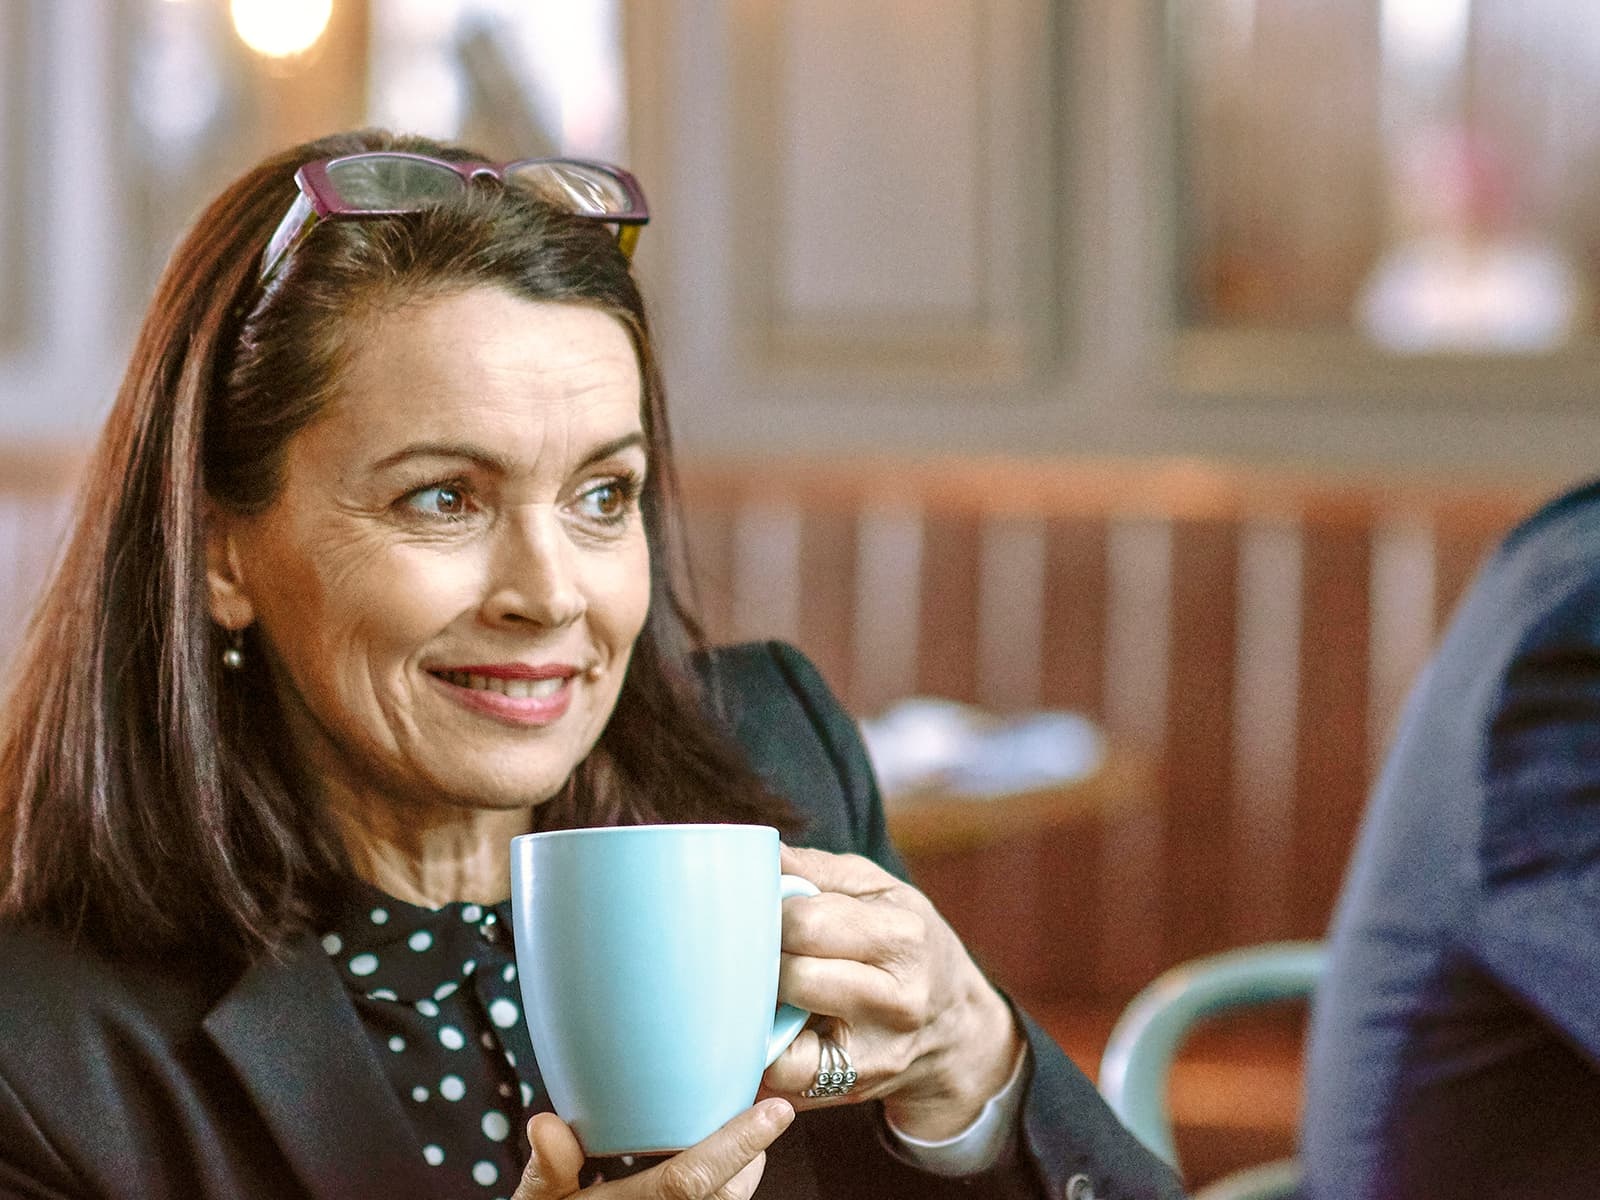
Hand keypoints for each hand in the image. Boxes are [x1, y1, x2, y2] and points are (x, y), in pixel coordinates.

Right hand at [512, 1100, 793, 1199]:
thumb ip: (548, 1167)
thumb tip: (545, 1124)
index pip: (689, 1180)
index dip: (736, 1144)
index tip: (775, 1110)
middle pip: (729, 1193)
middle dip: (751, 1151)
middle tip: (764, 1108)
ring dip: (745, 1168)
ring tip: (751, 1129)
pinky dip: (730, 1183)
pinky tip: (729, 1160)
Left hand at [762, 845, 1023, 1140]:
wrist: (956, 1027)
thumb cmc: (907, 943)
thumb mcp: (879, 890)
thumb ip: (817, 869)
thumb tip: (759, 853)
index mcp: (904, 937)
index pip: (808, 923)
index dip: (773, 914)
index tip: (769, 912)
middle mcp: (896, 1000)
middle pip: (793, 976)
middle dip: (764, 959)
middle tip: (761, 950)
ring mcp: (875, 1053)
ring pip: (781, 1035)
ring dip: (760, 1007)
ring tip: (767, 986)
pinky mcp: (850, 1088)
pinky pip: (783, 1075)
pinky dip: (766, 1050)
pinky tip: (775, 1024)